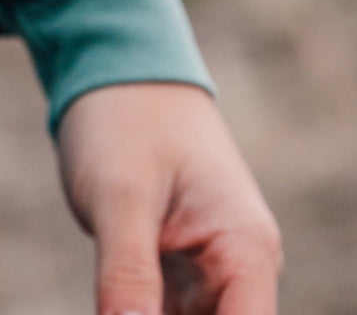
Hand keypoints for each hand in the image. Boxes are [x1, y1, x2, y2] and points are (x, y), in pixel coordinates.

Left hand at [57, 83, 281, 314]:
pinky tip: (111, 313)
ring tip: (111, 307)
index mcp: (245, 251)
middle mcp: (239, 270)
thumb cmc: (124, 117)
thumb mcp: (120, 195)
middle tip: (115, 313)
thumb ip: (127, 274)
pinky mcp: (174, 270)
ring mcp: (208, 273)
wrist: (115, 66)